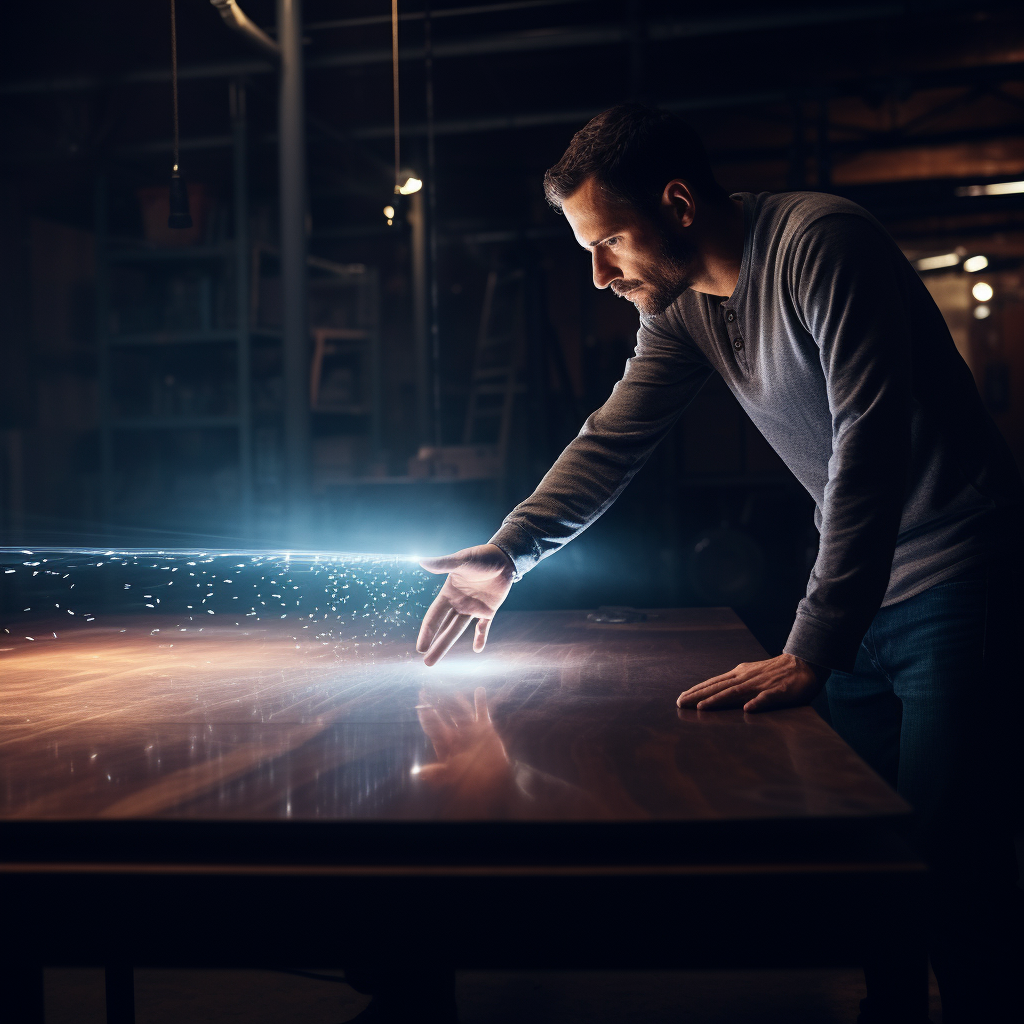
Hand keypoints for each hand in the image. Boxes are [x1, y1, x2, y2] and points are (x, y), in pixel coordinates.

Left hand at [415, 687, 517, 812]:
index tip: (419, 701)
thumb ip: (437, 772)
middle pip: (444, 714)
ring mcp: (470, 729)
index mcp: (446, 742)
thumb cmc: (471, 778)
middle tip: (428, 689)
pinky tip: (479, 690)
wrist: (493, 779)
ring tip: (449, 689)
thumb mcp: (453, 774)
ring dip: (455, 700)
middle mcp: (456, 733)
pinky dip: (481, 701)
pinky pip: (481, 711)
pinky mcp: (484, 728)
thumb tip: (418, 773)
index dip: (425, 713)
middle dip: (435, 702)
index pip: (432, 724)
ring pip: (460, 710)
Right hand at [416, 544, 514, 665]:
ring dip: (447, 644)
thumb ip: (443, 564)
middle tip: (427, 663)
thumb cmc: (481, 556)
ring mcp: (473, 608)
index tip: (419, 648)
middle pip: (444, 628)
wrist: (504, 557)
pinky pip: (483, 627)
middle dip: (435, 645)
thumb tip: (421, 561)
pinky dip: (481, 637)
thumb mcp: (462, 561)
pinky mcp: (489, 610)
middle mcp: (458, 603)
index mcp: (448, 593)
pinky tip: (478, 649)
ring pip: (458, 630)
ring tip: (436, 660)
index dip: (427, 632)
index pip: (434, 616)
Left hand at [675, 653, 826, 712]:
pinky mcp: (778, 691)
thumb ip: (735, 684)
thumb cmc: (775, 672)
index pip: (713, 683)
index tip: (680, 698)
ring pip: (736, 692)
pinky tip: (748, 709)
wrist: (803, 663)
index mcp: (739, 674)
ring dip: (718, 700)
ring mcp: (761, 684)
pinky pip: (766, 698)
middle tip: (679, 703)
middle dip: (698, 695)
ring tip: (702, 707)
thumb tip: (716, 692)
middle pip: (718, 687)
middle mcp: (746, 678)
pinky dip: (757, 702)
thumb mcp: (751, 675)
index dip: (696, 690)